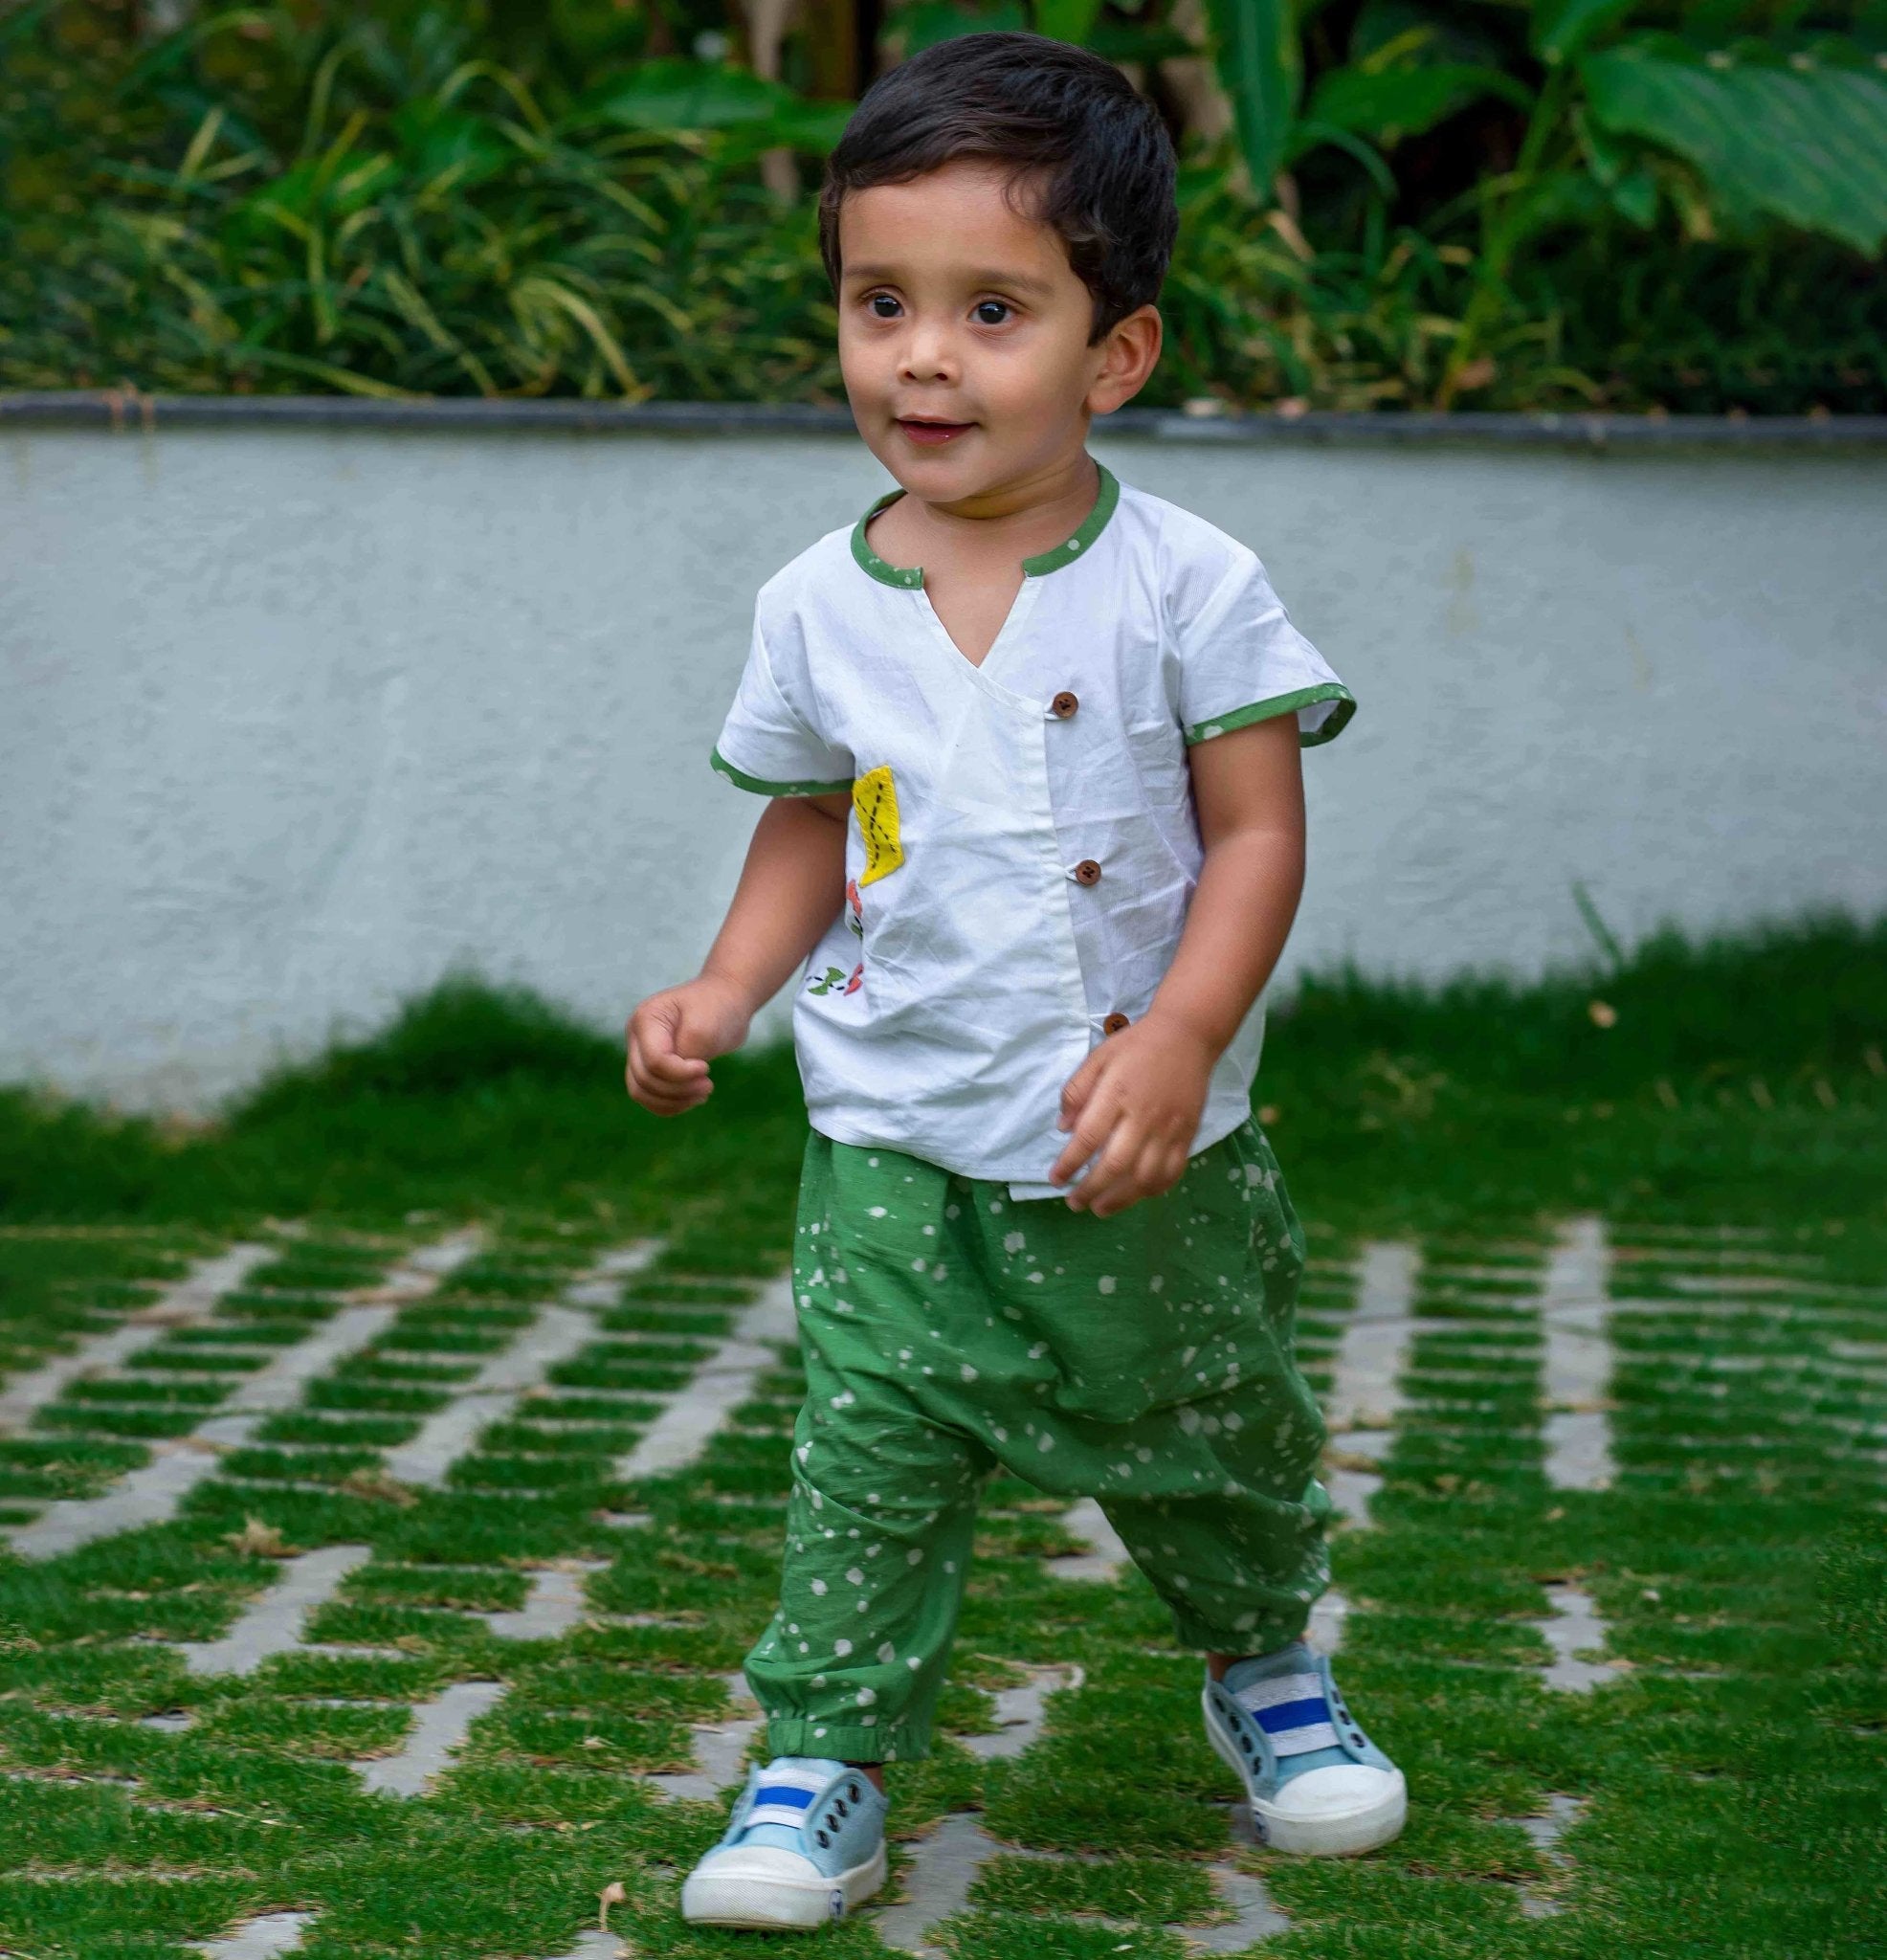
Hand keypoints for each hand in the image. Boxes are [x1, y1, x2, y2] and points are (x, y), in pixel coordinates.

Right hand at [624, 974, 754, 1115]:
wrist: (726, 999)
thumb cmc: (719, 1008)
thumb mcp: (706, 1027)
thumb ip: (687, 1052)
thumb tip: (673, 1080)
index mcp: (646, 1019)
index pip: (655, 1061)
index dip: (681, 1074)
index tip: (706, 1069)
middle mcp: (636, 1036)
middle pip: (644, 1079)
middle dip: (679, 1089)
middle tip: (709, 1085)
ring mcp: (641, 1051)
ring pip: (641, 1092)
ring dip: (673, 1101)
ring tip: (703, 1093)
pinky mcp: (651, 1066)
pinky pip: (649, 1097)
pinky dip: (670, 1104)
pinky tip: (694, 1098)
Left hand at [1049, 1013, 1216, 1216]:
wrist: (1187, 1037)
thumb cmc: (1136, 1046)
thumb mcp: (1098, 1057)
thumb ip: (1077, 1091)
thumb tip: (1063, 1129)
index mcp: (1116, 1094)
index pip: (1088, 1138)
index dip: (1069, 1164)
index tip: (1056, 1179)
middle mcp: (1143, 1116)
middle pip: (1115, 1165)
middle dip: (1090, 1189)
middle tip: (1073, 1203)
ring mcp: (1169, 1128)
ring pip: (1145, 1176)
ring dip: (1121, 1198)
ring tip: (1100, 1208)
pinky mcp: (1188, 1134)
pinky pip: (1172, 1172)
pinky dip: (1153, 1190)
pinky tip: (1136, 1195)